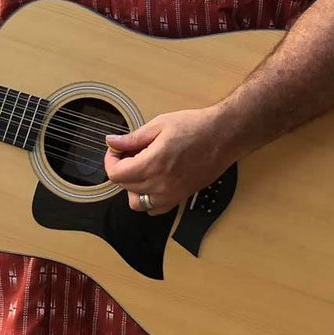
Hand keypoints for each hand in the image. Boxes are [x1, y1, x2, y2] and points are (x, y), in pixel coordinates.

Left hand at [104, 108, 232, 216]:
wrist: (223, 136)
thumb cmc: (194, 127)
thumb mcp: (159, 125)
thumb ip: (133, 138)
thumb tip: (111, 142)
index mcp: (152, 164)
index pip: (116, 174)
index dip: (110, 161)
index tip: (116, 150)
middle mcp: (160, 184)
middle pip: (125, 186)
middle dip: (122, 169)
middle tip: (130, 152)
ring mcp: (171, 194)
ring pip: (137, 203)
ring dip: (132, 187)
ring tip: (140, 168)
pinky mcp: (180, 198)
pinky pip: (154, 209)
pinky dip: (148, 200)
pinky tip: (153, 181)